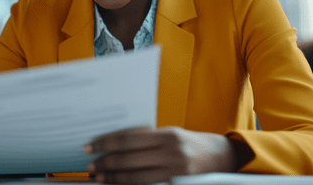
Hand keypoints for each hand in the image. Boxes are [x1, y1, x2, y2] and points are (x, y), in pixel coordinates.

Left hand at [84, 126, 239, 183]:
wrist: (222, 157)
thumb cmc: (191, 143)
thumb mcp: (171, 134)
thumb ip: (147, 137)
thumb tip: (116, 142)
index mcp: (167, 133)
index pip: (129, 137)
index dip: (107, 142)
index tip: (91, 145)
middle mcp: (171, 150)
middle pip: (129, 156)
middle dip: (105, 160)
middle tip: (89, 163)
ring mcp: (174, 168)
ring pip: (134, 174)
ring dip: (112, 176)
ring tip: (97, 176)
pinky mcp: (176, 181)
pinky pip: (145, 184)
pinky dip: (127, 183)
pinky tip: (116, 183)